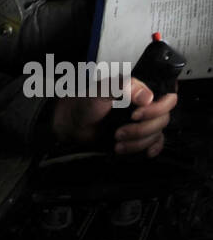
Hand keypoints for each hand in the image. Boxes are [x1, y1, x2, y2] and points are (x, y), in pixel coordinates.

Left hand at [51, 76, 176, 157]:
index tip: (136, 116)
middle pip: (163, 118)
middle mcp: (145, 104)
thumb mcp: (99, 91)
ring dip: (139, 142)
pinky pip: (157, 142)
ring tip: (117, 142)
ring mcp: (143, 120)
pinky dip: (153, 148)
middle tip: (119, 132)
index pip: (166, 95)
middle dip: (141, 129)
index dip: (157, 108)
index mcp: (138, 89)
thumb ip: (120, 86)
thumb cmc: (85, 103)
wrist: (74, 124)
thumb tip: (147, 96)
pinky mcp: (140, 135)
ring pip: (158, 132)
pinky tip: (146, 152)